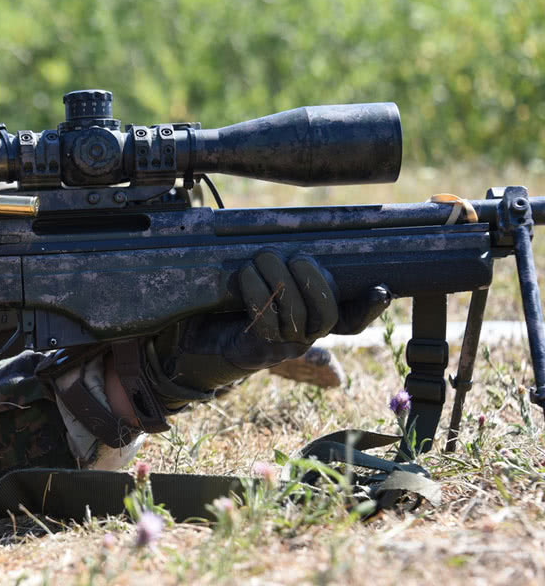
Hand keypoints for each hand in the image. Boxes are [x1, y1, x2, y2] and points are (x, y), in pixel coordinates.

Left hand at [150, 250, 389, 400]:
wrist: (203, 328)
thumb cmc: (242, 295)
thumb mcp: (267, 276)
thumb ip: (287, 264)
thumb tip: (299, 237)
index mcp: (316, 317)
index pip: (353, 320)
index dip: (369, 308)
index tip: (382, 289)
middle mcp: (307, 336)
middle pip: (326, 315)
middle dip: (313, 281)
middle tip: (295, 258)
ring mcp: (284, 345)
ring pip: (295, 315)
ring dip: (278, 281)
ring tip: (263, 259)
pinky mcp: (260, 348)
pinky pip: (266, 321)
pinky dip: (257, 293)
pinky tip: (246, 275)